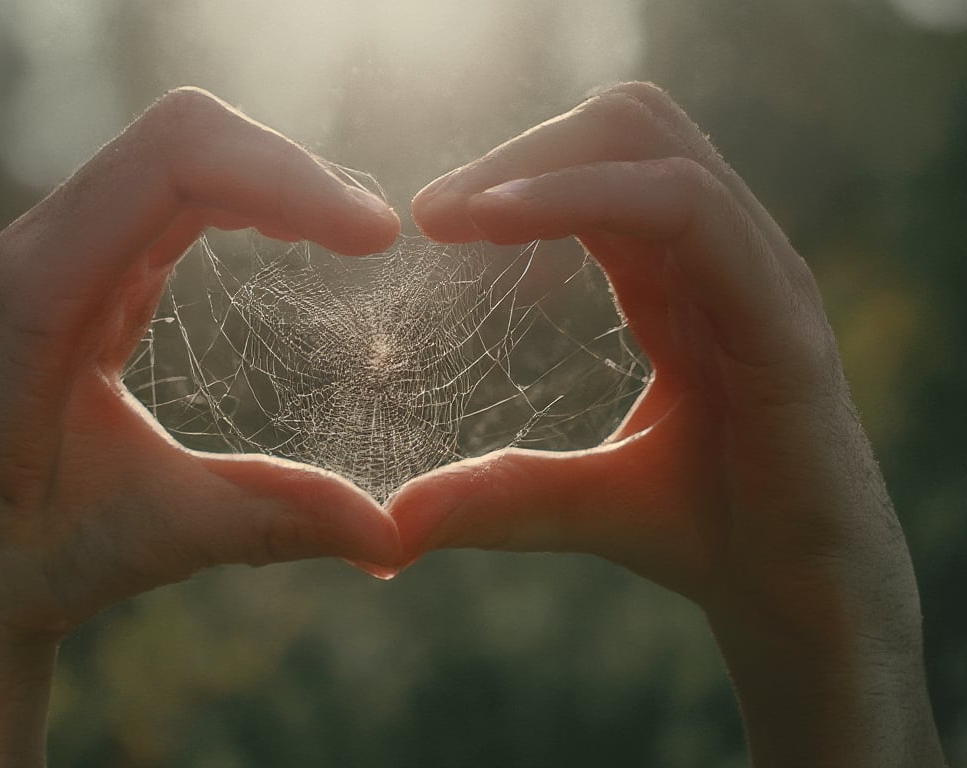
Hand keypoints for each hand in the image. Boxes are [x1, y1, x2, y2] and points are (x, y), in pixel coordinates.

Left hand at [0, 88, 401, 766]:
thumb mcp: (160, 534)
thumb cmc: (29, 555)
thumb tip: (391, 539)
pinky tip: (283, 235)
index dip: (286, 179)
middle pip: (183, 136)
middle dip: (291, 171)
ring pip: (176, 152)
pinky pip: (163, 189)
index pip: (176, 163)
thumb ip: (278, 521)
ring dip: (268, 177)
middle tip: (374, 234)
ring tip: (345, 233)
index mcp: (42, 292)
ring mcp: (55, 250)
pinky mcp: (78, 267)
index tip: (372, 238)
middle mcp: (41, 249)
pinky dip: (237, 195)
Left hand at [390, 82, 944, 765]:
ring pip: (652, 145)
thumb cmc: (702, 532)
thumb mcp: (581, 500)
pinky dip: (588, 197)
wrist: (801, 604)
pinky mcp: (782, 318)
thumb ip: (498, 493)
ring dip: (542, 161)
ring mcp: (758, 276)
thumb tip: (393, 522)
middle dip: (523, 150)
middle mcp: (723, 256)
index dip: (513, 175)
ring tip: (457, 215)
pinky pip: (687, 209)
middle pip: (626, 128)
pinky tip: (500, 225)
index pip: (600, 172)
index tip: (427, 220)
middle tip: (434, 212)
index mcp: (680, 278)